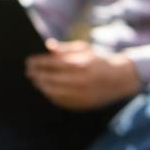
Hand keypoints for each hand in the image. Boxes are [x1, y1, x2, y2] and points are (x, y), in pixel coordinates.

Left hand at [25, 39, 141, 110]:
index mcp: (80, 64)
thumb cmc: (99, 60)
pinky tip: (47, 90)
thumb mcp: (84, 49)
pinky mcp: (84, 104)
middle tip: (28, 72)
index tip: (29, 61)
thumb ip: (64, 48)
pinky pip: (63, 102)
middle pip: (50, 79)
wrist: (121, 79)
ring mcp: (82, 94)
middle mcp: (80, 80)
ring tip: (36, 81)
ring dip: (42, 86)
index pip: (52, 64)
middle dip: (37, 75)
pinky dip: (52, 96)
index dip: (38, 63)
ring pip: (54, 92)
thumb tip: (47, 45)